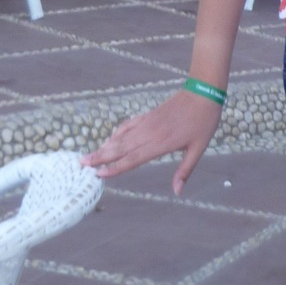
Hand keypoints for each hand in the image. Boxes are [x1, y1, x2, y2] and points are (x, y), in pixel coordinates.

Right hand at [88, 90, 222, 194]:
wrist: (202, 92)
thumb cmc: (203, 122)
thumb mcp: (198, 149)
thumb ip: (185, 170)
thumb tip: (177, 191)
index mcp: (161, 144)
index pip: (133, 159)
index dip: (115, 168)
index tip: (99, 174)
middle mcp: (149, 133)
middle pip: (121, 148)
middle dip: (100, 157)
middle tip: (82, 164)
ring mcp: (147, 123)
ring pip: (121, 137)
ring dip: (104, 147)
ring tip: (89, 155)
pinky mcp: (148, 115)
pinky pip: (128, 125)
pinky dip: (117, 133)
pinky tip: (109, 140)